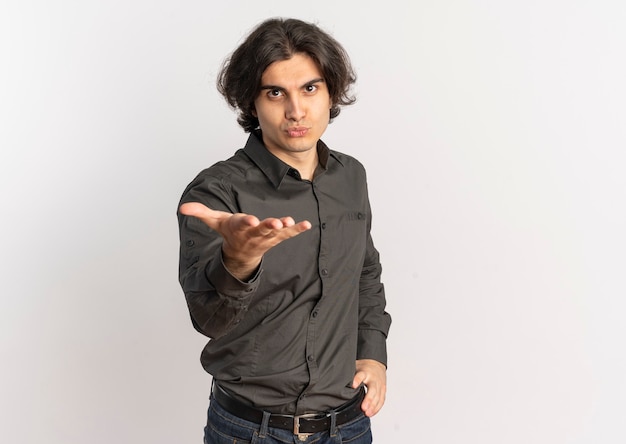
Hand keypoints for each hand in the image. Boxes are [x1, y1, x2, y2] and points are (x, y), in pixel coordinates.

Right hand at [179, 202, 311, 279]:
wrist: (241, 253)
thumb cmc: (229, 232)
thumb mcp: (214, 221)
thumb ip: (201, 213)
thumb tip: (182, 207)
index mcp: (239, 227)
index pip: (242, 224)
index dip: (246, 222)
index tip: (251, 220)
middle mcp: (253, 233)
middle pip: (262, 229)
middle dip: (268, 226)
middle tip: (276, 223)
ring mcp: (267, 236)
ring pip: (276, 233)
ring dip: (284, 228)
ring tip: (290, 223)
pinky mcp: (277, 237)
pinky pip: (288, 234)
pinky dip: (297, 230)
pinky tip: (306, 225)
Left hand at [352, 359, 386, 416]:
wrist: (375, 364)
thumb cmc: (363, 368)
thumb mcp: (355, 368)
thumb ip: (349, 376)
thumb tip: (336, 382)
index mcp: (365, 372)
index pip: (361, 375)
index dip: (357, 380)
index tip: (353, 385)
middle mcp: (374, 379)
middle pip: (373, 389)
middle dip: (368, 399)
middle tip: (363, 407)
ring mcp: (380, 385)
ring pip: (378, 396)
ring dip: (373, 406)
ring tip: (367, 413)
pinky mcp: (383, 390)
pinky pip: (381, 400)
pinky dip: (377, 408)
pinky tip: (371, 413)